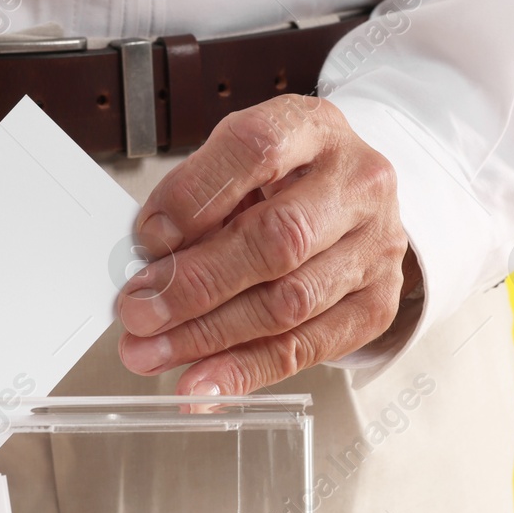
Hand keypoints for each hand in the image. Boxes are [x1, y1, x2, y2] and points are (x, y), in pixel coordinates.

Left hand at [117, 95, 414, 393]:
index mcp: (313, 129)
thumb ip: (194, 204)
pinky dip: (245, 371)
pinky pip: (306, 348)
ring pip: (289, 303)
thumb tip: (145, 265)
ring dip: (209, 336)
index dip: (195, 198)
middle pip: (276, 240)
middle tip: (138, 312)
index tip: (147, 239)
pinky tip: (201, 383)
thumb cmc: (281, 180)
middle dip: (195, 285)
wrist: (350, 199)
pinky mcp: (374, 303)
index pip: (255, 151)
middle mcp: (356, 184)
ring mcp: (375, 246)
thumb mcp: (236, 166)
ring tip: (152, 353)